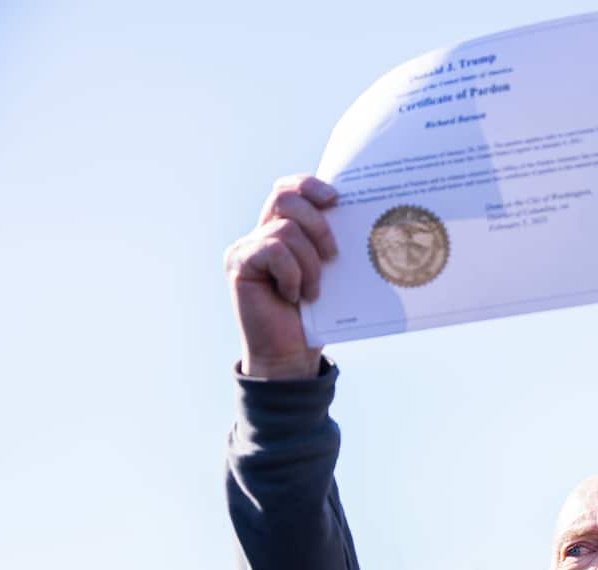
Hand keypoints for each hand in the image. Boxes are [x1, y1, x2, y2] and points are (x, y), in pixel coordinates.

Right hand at [224, 175, 338, 377]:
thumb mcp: (330, 273)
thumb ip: (331, 243)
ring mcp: (247, 247)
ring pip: (287, 230)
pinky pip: (273, 250)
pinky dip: (292, 274)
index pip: (290, 188)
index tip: (335, 199)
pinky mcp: (239, 263)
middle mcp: (261, 232)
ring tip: (313, 292)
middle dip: (318, 224)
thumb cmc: (315, 316)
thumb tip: (359, 215)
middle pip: (286, 198)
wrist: (291, 355)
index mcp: (283, 228)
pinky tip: (293, 296)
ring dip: (310, 263)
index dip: (310, 185)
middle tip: (333, 256)